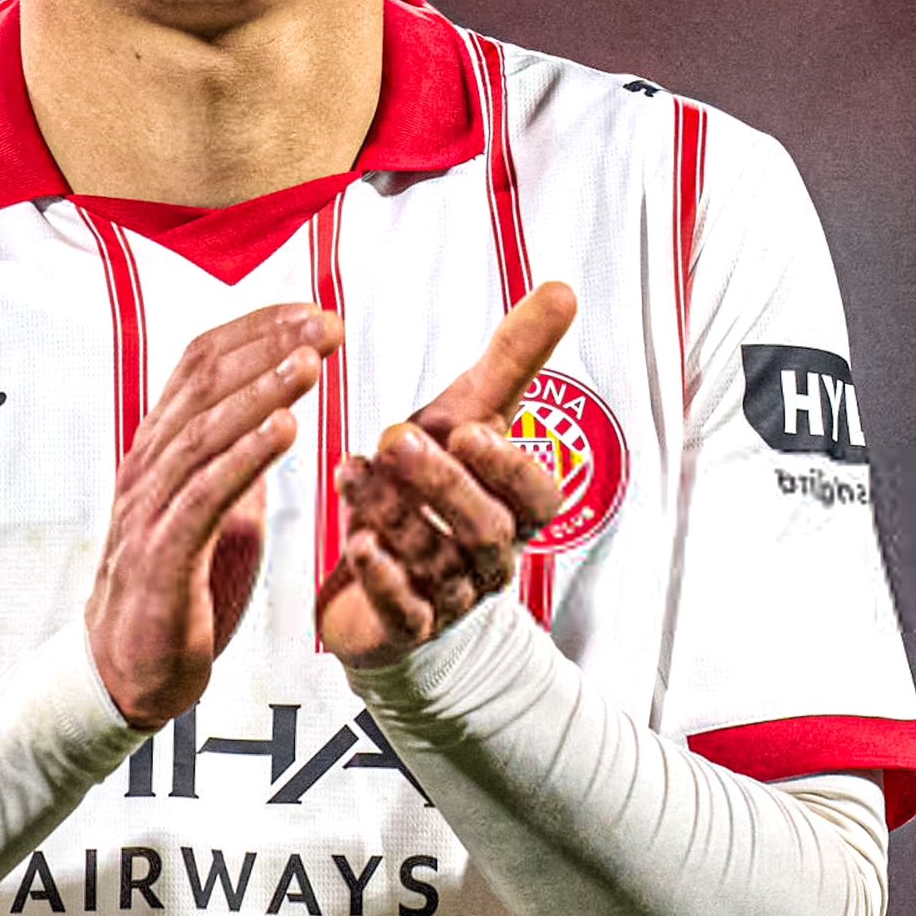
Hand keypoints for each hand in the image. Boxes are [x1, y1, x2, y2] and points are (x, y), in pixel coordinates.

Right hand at [87, 303, 343, 728]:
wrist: (133, 667)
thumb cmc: (181, 585)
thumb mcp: (217, 505)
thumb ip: (237, 458)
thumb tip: (276, 411)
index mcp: (163, 445)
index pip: (201, 362)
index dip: (257, 329)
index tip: (315, 313)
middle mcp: (150, 464)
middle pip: (205, 384)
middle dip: (269, 347)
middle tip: (326, 327)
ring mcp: (150, 507)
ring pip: (204, 431)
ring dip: (261, 392)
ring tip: (310, 365)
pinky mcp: (161, 555)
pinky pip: (204, 496)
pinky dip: (245, 458)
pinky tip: (286, 431)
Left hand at [316, 281, 576, 667]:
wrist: (383, 566)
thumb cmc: (433, 486)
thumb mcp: (468, 416)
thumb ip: (513, 360)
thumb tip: (563, 289)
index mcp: (514, 507)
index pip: (536, 496)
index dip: (509, 468)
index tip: (471, 429)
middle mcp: (490, 555)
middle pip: (486, 530)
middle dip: (443, 484)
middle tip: (396, 438)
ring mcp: (450, 595)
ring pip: (436, 562)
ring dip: (393, 513)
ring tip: (352, 469)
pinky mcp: (405, 626)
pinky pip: (403, 612)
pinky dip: (382, 579)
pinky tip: (357, 544)